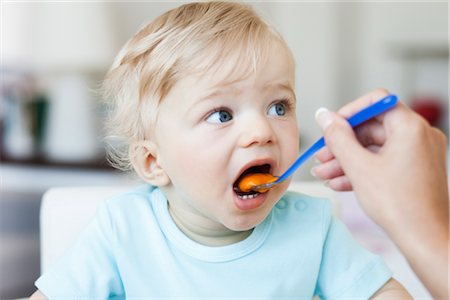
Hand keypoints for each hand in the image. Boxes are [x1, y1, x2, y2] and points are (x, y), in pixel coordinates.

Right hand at [312, 89, 448, 298]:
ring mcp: (418, 153)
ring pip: (375, 147)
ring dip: (347, 160)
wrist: (423, 239)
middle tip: (322, 157)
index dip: (348, 113)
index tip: (330, 128)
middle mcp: (419, 135)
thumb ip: (337, 137)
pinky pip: (383, 161)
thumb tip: (324, 115)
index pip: (375, 102)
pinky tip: (340, 183)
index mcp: (410, 127)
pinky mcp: (415, 169)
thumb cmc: (399, 205)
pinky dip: (362, 169)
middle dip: (342, 145)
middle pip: (372, 128)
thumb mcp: (358, 166)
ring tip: (325, 175)